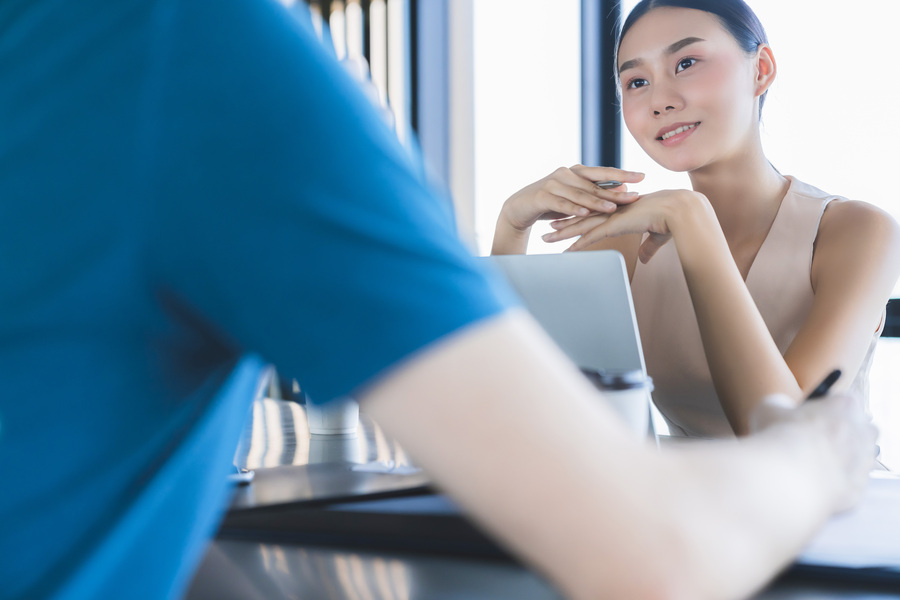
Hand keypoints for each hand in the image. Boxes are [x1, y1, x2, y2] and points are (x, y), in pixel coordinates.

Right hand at [499, 165, 642, 231]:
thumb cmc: (551, 202)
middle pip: (595, 184)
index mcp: (576, 171)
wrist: (519, 207)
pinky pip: (561, 203)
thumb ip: (595, 192)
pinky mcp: (542, 196)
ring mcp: (553, 183)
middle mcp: (566, 173)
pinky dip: (574, 208)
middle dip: (616, 191)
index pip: (604, 172)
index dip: (623, 174)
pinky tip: (586, 213)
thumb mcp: (575, 197)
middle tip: (634, 197)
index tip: (642, 177)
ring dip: (597, 202)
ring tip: (613, 208)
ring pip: (580, 194)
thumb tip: (622, 190)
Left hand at [543, 189, 700, 259]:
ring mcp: (611, 217)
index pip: (594, 214)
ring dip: (562, 233)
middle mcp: (612, 211)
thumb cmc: (673, 221)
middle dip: (563, 223)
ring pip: (580, 226)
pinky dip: (576, 244)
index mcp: (620, 210)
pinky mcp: (614, 225)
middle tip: (547, 228)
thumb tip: (643, 259)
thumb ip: (648, 248)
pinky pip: (590, 236)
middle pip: (581, 217)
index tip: (566, 220)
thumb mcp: (657, 237)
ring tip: (545, 238)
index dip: (579, 217)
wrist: (680, 211)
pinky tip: (565, 251)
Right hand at [750, 393, 877, 512]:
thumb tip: (783, 410)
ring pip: (858, 458)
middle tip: (812, 440)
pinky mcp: (859, 489)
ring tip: (810, 464)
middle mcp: (864, 432)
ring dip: (841, 459)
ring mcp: (865, 462)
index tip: (811, 415)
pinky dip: (834, 483)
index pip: (845, 400)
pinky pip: (849, 483)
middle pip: (859, 428)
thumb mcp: (770, 407)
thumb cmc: (780, 438)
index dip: (826, 408)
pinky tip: (812, 482)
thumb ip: (783, 404)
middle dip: (842, 433)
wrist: (789, 478)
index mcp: (846, 405)